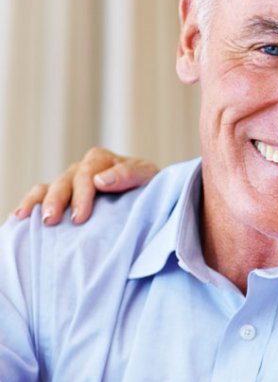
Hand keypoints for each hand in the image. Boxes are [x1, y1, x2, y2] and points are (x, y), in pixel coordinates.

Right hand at [11, 147, 158, 224]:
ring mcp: (71, 181)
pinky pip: (42, 195)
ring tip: (33, 220)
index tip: (81, 217)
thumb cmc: (151, 188)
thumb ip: (128, 175)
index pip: (87, 174)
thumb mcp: (148, 177)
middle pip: (65, 182)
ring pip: (50, 188)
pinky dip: (30, 204)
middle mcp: (83, 168)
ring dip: (40, 203)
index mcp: (103, 160)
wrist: (153, 197)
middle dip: (57, 201)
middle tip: (52, 220)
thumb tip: (99, 180)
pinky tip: (20, 217)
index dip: (82, 196)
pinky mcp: (65, 194)